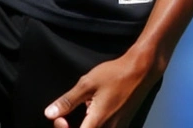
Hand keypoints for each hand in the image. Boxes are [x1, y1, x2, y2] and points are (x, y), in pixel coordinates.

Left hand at [44, 49, 159, 127]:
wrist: (142, 70)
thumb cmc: (115, 74)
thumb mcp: (88, 83)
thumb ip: (68, 101)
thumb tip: (49, 114)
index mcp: (97, 122)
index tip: (60, 117)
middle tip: (64, 117)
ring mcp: (117, 127)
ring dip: (83, 127)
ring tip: (78, 115)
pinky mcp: (122, 124)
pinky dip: (92, 125)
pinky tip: (91, 113)